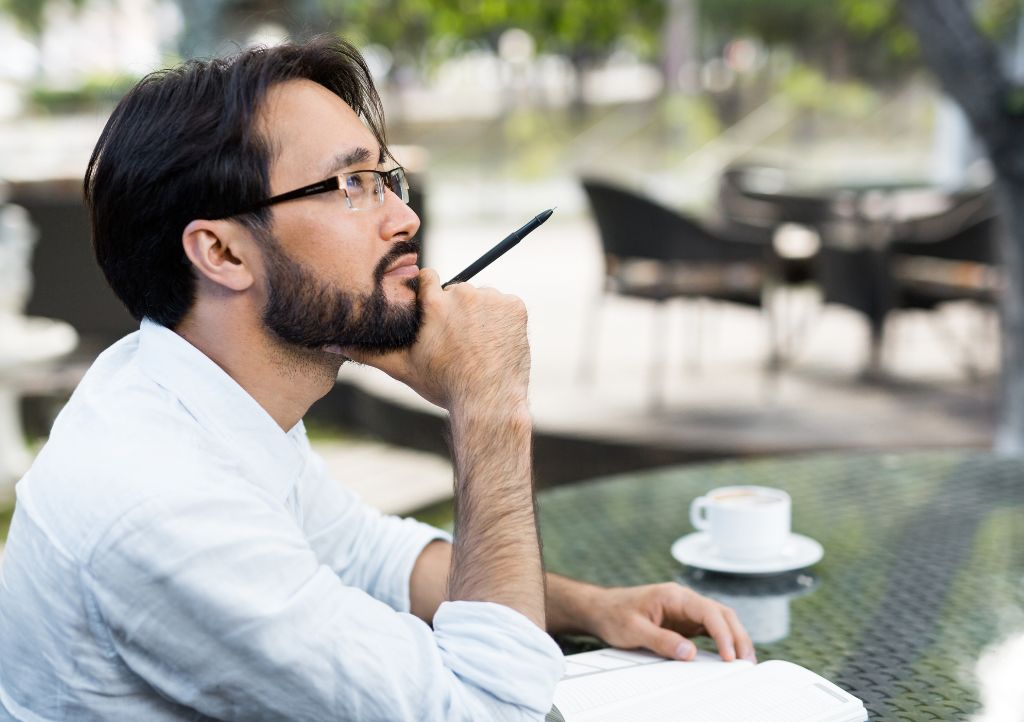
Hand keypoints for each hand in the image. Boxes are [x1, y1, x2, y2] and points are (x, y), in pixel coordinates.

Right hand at [343, 268, 530, 411]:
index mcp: (433, 302)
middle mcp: (462, 293)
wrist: (488, 403)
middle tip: (460, 343)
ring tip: (479, 348)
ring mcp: (492, 299)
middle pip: (459, 291)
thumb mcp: (401, 368)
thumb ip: (366, 350)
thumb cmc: (443, 386)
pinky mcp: (516, 307)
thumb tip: (328, 343)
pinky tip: (496, 345)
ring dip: (482, 316)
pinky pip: (507, 307)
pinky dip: (504, 322)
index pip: (429, 278)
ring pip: (484, 300)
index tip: (436, 318)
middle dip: (458, 311)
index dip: (431, 297)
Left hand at [586, 582, 755, 662]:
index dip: (723, 633)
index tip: (729, 656)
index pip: (708, 611)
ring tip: (744, 661)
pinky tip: (728, 655)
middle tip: (746, 662)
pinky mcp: (683, 621)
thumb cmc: (614, 614)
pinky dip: (722, 640)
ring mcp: (685, 610)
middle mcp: (683, 600)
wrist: (601, 609)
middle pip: (721, 613)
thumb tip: (689, 653)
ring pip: (719, 620)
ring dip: (734, 638)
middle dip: (737, 636)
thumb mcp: (633, 630)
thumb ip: (661, 641)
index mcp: (673, 595)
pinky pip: (709, 629)